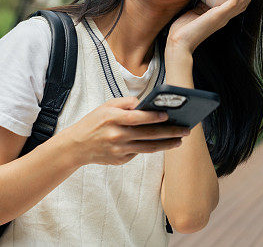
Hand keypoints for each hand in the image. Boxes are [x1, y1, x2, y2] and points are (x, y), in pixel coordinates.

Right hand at [60, 96, 190, 166]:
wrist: (77, 145)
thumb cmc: (94, 122)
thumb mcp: (106, 106)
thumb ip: (126, 103)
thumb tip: (147, 104)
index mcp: (113, 118)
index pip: (137, 118)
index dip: (154, 117)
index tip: (168, 115)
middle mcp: (117, 135)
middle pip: (148, 134)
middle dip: (169, 132)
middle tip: (185, 130)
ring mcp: (120, 150)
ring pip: (149, 147)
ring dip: (167, 144)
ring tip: (180, 140)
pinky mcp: (121, 160)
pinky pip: (139, 152)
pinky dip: (151, 147)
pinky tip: (163, 143)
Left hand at [168, 0, 262, 52]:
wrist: (179, 42)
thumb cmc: (184, 30)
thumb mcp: (195, 13)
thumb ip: (202, 5)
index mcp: (221, 17)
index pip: (239, 3)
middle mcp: (226, 17)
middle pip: (245, 0)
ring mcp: (224, 17)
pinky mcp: (219, 16)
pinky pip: (233, 2)